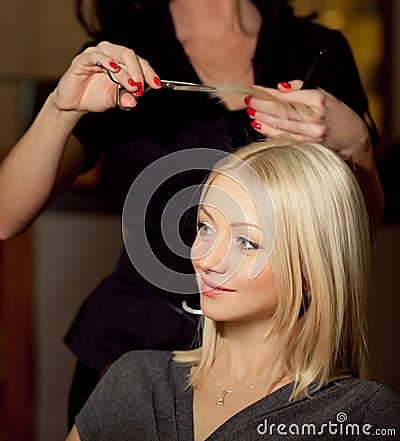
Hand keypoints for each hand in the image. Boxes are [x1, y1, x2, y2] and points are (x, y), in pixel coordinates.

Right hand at [52, 41, 161, 113]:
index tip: (157, 85)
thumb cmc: (95, 97)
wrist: (74, 104)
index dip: (149, 73)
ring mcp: (96, 55)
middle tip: (142, 86)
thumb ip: (125, 99)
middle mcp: (110, 55)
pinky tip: (113, 69)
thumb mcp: (114, 100)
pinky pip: (96, 57)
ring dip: (126, 71)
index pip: (139, 63)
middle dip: (139, 71)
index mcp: (121, 63)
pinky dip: (106, 61)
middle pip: (129, 55)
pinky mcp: (82, 60)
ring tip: (131, 85)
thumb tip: (135, 101)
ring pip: (116, 55)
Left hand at [246, 81, 372, 169]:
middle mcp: (314, 117)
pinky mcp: (308, 145)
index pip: (285, 96)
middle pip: (280, 111)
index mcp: (317, 99)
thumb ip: (299, 89)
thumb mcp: (322, 94)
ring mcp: (311, 133)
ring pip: (279, 125)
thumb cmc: (334, 113)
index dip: (266, 93)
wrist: (351, 136)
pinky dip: (269, 131)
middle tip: (248, 101)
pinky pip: (283, 137)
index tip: (253, 90)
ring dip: (262, 118)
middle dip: (261, 105)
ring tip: (251, 112)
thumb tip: (278, 87)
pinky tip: (259, 125)